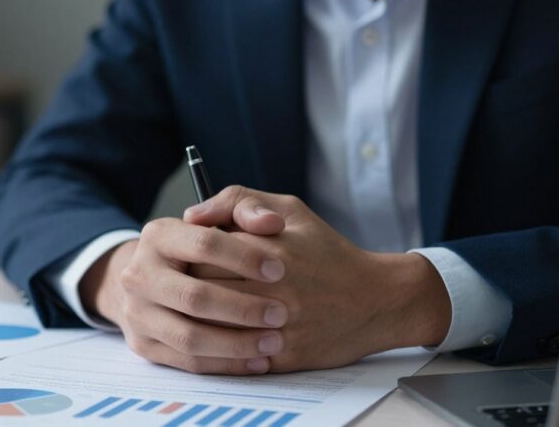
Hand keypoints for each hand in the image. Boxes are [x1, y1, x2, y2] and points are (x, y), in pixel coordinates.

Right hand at [79, 213, 292, 374]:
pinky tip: (257, 360)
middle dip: (243, 308)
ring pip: (190, 337)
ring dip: (236, 343)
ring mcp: (137, 312)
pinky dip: (225, 364)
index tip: (280, 269)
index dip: (245, 257)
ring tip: (274, 342)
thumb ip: (246, 207)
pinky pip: (188, 362)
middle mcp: (139, 273)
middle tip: (281, 313)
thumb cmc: (204, 245)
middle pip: (195, 297)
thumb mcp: (223, 216)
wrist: (155, 278)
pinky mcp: (143, 345)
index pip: (204, 243)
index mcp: (158, 235)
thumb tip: (271, 223)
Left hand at [183, 185, 451, 371]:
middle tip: (183, 282)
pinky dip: (221, 346)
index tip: (187, 255)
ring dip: (200, 318)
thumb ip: (237, 201)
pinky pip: (235, 356)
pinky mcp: (284, 356)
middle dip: (189, 286)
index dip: (188, 255)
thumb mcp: (288, 209)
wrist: (375, 299)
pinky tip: (220, 332)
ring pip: (214, 326)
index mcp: (271, 250)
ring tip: (198, 307)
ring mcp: (280, 326)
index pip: (203, 254)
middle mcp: (276, 289)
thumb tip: (192, 216)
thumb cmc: (327, 251)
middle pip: (204, 290)